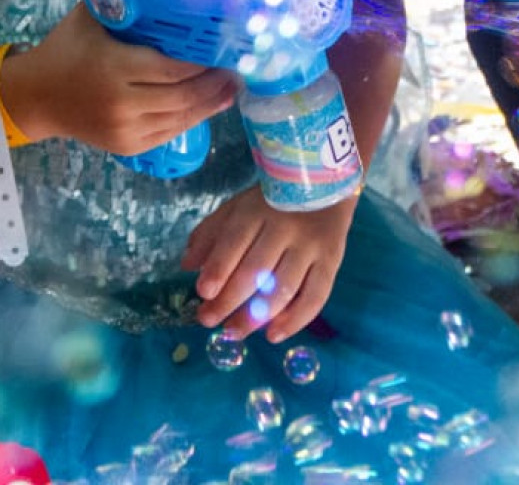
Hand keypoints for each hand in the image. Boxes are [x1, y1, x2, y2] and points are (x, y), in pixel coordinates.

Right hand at [2, 2, 233, 154]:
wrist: (35, 97)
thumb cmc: (65, 49)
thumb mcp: (88, 16)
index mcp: (115, 67)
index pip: (173, 68)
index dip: (204, 63)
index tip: (226, 47)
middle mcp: (123, 102)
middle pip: (184, 96)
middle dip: (215, 85)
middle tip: (239, 69)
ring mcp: (126, 129)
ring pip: (181, 119)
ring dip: (210, 104)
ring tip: (232, 88)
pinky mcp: (127, 146)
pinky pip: (169, 133)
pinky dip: (191, 119)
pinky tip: (207, 105)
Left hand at [182, 185, 355, 343]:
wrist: (323, 185)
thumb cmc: (271, 202)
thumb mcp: (237, 207)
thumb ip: (211, 234)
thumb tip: (187, 265)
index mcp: (256, 211)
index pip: (234, 242)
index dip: (218, 268)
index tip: (203, 292)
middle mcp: (285, 227)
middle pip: (255, 270)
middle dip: (229, 300)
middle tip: (208, 321)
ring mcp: (310, 246)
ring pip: (283, 288)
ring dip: (257, 317)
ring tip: (234, 332)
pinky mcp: (331, 261)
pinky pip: (315, 296)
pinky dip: (295, 320)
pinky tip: (274, 335)